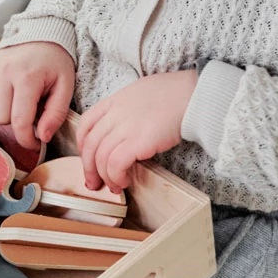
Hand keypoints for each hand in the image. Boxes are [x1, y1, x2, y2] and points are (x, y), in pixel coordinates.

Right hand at [0, 42, 77, 148]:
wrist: (41, 35)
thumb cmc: (54, 62)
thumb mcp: (65, 87)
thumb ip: (55, 114)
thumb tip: (42, 137)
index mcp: (27, 77)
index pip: (20, 121)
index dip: (26, 139)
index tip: (33, 142)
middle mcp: (4, 71)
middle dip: (13, 123)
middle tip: (25, 115)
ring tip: (12, 105)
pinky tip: (0, 97)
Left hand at [77, 71, 198, 189]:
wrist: (194, 96)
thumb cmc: (175, 94)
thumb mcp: (141, 92)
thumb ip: (127, 108)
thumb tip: (124, 127)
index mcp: (115, 100)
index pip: (86, 123)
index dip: (83, 144)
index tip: (87, 158)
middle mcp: (116, 113)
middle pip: (90, 144)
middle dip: (88, 168)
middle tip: (94, 182)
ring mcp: (126, 127)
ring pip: (101, 157)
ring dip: (105, 177)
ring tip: (114, 186)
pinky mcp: (138, 141)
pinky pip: (116, 164)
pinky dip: (116, 176)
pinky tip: (124, 181)